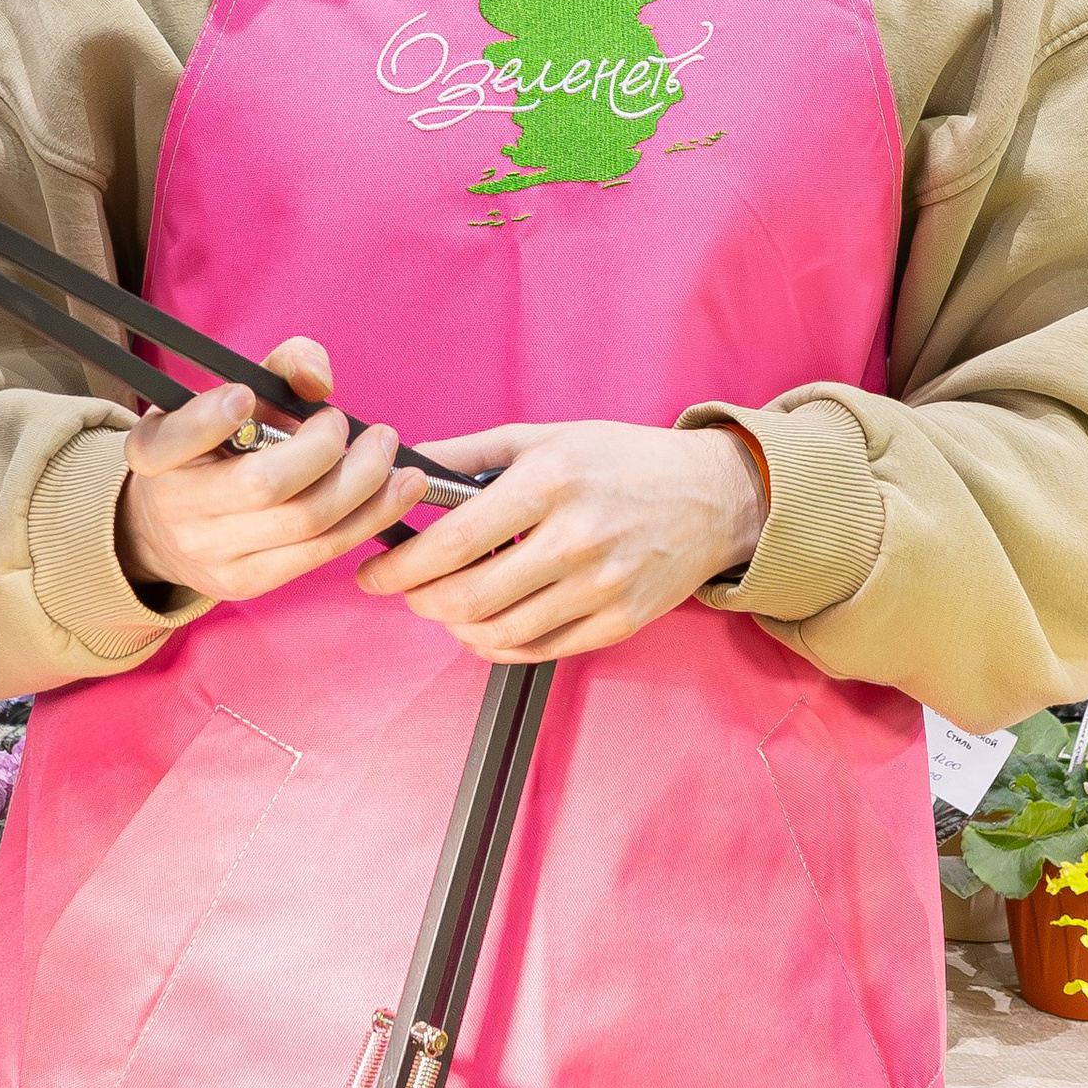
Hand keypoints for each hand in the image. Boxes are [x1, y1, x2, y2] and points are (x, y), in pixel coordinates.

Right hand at [116, 337, 425, 603]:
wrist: (170, 529)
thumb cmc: (215, 448)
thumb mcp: (230, 398)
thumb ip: (278, 368)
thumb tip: (318, 379)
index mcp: (154, 452)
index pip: (174, 439)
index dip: (209, 419)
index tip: (246, 395)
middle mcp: (174, 507)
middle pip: (263, 485)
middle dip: (323, 449)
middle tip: (344, 423)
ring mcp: (211, 553)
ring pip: (305, 521)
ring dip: (365, 483)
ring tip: (387, 452)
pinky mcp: (247, 582)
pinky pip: (322, 551)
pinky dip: (370, 516)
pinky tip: (397, 490)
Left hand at [356, 418, 767, 664]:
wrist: (713, 496)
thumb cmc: (624, 461)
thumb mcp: (546, 437)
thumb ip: (470, 454)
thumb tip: (403, 469)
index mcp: (552, 482)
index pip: (455, 540)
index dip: (401, 565)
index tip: (373, 572)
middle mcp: (577, 538)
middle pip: (469, 597)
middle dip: (419, 600)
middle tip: (405, 590)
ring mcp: (602, 586)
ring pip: (499, 631)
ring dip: (454, 625)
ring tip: (445, 604)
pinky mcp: (619, 621)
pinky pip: (539, 650)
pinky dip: (496, 645)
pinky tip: (484, 626)